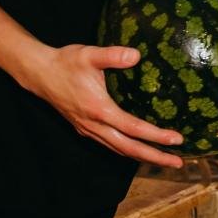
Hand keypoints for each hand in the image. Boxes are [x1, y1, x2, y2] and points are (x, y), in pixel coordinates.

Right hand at [25, 44, 184, 167]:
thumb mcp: (89, 54)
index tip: (177, 140)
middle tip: (178, 163)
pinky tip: (137, 149)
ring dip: (142, 157)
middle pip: (129, 148)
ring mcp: (88, 130)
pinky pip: (110, 145)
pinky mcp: (84, 128)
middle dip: (154, 157)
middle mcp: (94, 126)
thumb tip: (136, 55)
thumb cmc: (65, 63)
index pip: (134, 129)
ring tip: (164, 159)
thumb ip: (113, 55)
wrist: (39, 73)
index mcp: (99, 110)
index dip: (156, 136)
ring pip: (119, 150)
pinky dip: (126, 150)